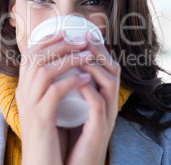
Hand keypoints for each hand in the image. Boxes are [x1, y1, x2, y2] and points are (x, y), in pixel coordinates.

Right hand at [16, 31, 93, 164]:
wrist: (42, 162)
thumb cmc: (49, 134)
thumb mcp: (46, 105)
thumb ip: (50, 86)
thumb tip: (65, 65)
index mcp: (24, 88)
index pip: (29, 55)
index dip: (47, 40)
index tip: (66, 31)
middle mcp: (22, 93)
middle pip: (36, 57)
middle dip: (60, 44)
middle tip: (81, 40)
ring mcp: (29, 105)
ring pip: (44, 71)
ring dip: (68, 59)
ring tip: (87, 56)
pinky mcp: (39, 118)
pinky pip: (55, 92)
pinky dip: (72, 81)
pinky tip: (87, 77)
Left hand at [66, 32, 120, 164]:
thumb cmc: (71, 137)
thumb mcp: (73, 108)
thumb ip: (71, 88)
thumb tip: (57, 64)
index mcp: (102, 97)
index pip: (105, 65)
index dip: (95, 47)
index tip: (80, 33)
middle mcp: (108, 104)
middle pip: (113, 68)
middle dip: (98, 50)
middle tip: (82, 37)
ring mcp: (106, 116)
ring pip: (109, 82)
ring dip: (93, 65)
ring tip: (78, 54)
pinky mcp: (99, 129)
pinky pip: (98, 104)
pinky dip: (89, 89)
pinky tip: (76, 80)